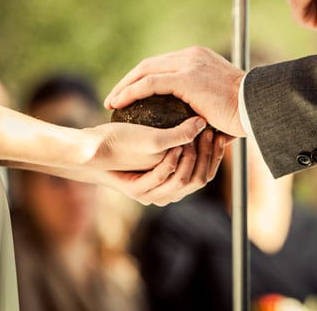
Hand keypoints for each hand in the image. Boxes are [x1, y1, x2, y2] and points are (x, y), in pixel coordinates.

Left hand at [102, 129, 229, 205]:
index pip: (205, 175)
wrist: (96, 151)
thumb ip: (182, 136)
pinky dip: (170, 162)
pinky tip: (174, 146)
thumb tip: (205, 124)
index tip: (220, 136)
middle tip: (209, 134)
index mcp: (175, 183)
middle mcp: (166, 193)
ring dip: (191, 159)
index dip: (216, 157)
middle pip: (198, 180)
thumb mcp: (159, 136)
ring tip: (193, 138)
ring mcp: (151, 194)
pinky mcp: (135, 189)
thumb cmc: (127, 141)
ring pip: (182, 181)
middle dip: (206, 156)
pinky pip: (159, 177)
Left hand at [105, 46, 246, 137]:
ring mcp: (188, 64)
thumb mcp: (219, 102)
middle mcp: (191, 56)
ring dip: (125, 87)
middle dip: (130, 81)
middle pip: (150, 64)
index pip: (163, 65)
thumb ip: (202, 105)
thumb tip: (195, 124)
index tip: (132, 94)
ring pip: (145, 71)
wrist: (259, 107)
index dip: (144, 78)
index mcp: (199, 58)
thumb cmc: (244, 112)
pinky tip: (118, 103)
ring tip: (112, 102)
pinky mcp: (185, 78)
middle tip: (115, 97)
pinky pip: (149, 83)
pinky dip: (131, 92)